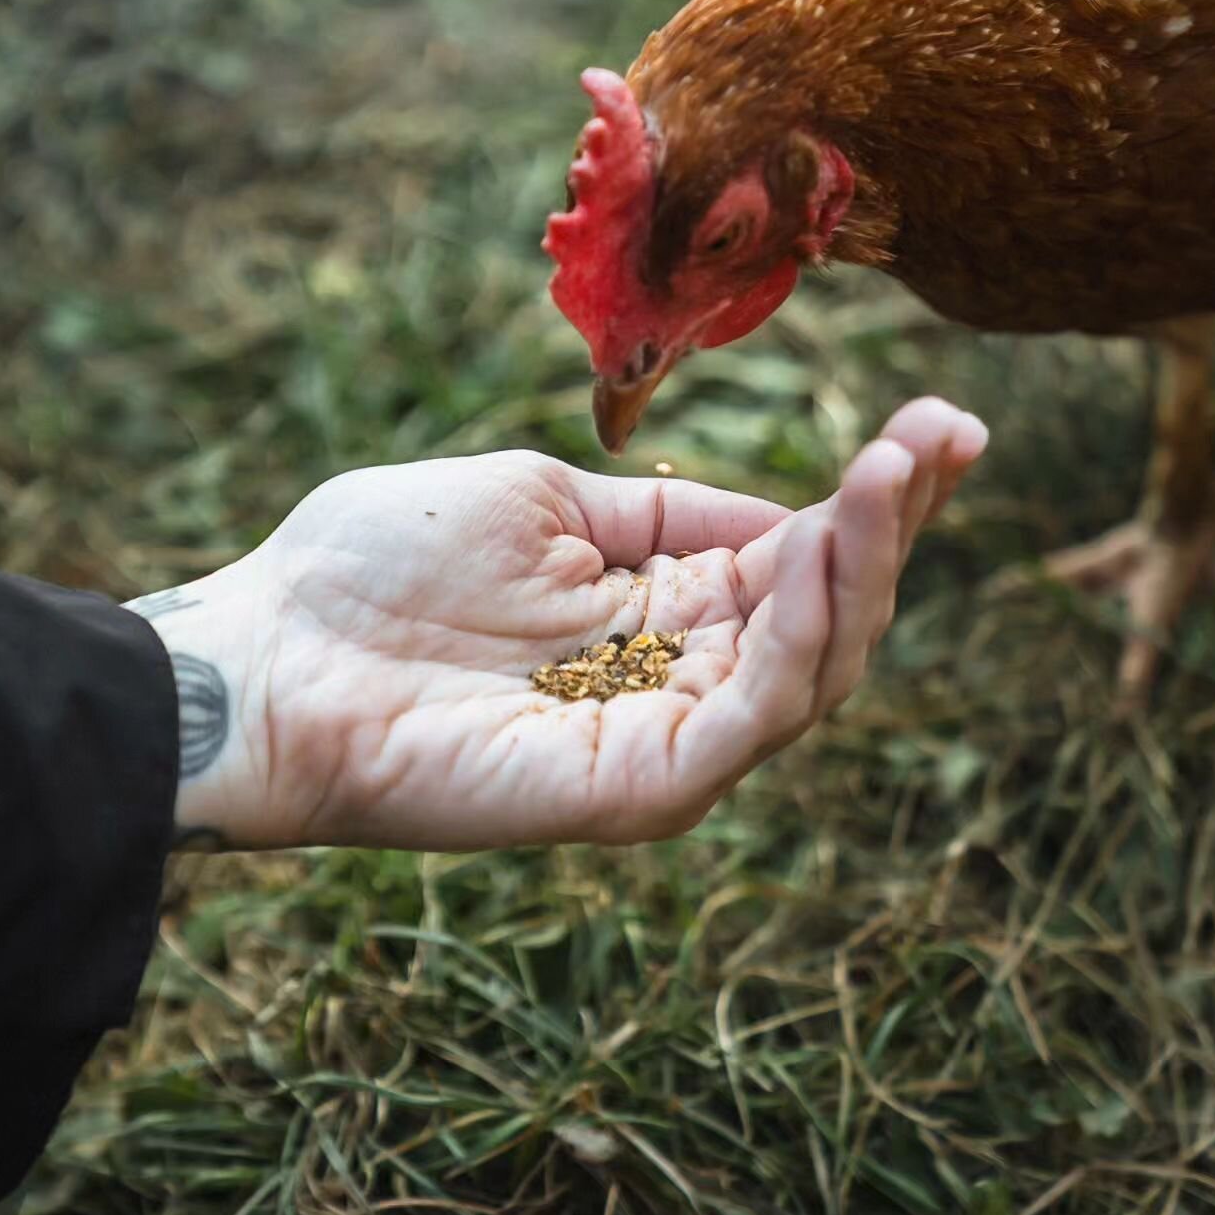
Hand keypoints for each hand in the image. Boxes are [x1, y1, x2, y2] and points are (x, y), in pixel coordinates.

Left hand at [130, 399, 986, 851]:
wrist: (270, 648)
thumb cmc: (378, 567)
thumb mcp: (542, 501)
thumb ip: (664, 517)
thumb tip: (783, 508)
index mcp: (659, 607)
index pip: (803, 559)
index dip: (879, 498)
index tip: (944, 423)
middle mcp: (677, 677)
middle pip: (832, 615)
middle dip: (897, 527)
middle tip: (943, 436)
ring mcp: (662, 739)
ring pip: (813, 670)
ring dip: (863, 571)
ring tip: (887, 478)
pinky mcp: (636, 792)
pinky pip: (750, 723)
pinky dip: (798, 641)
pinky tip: (817, 551)